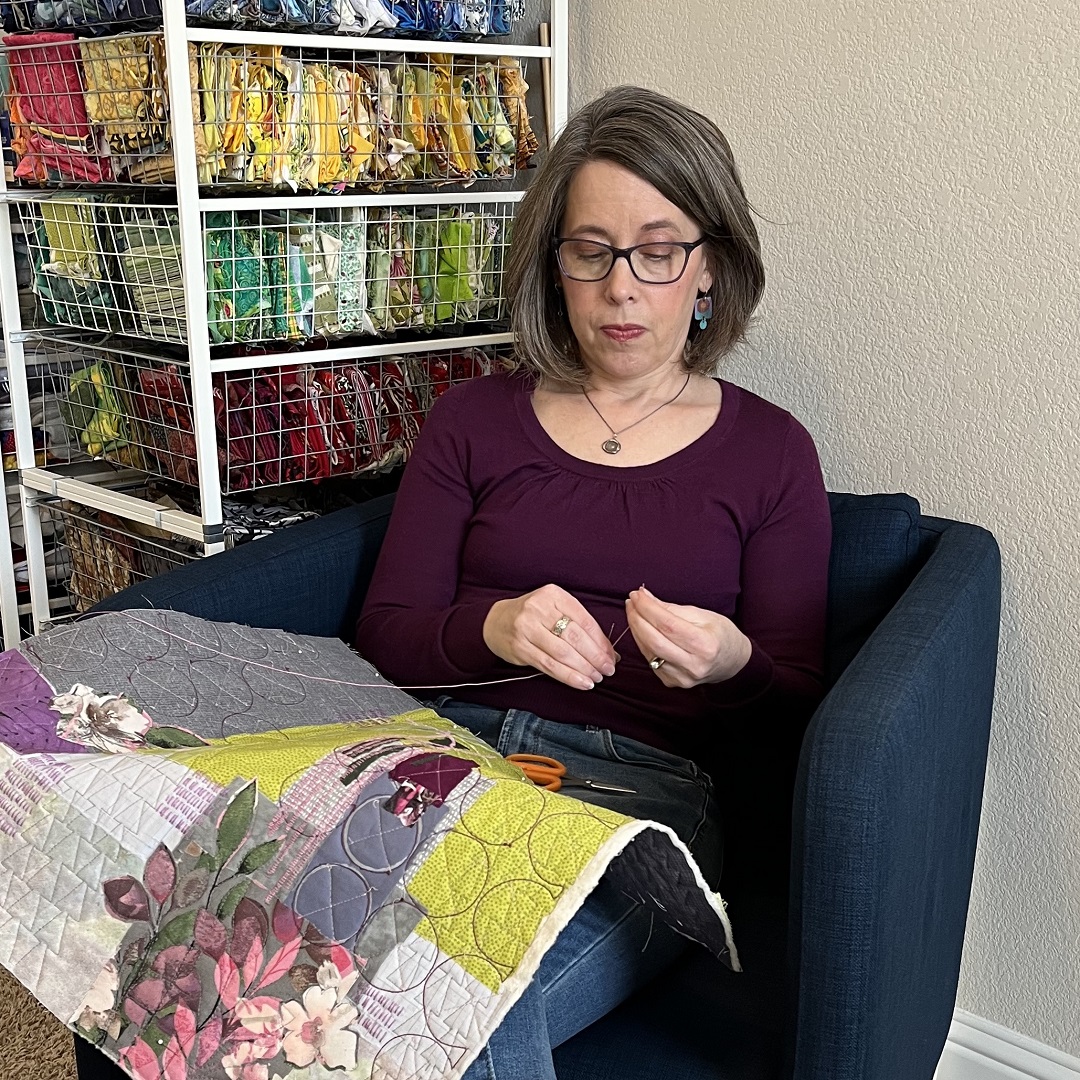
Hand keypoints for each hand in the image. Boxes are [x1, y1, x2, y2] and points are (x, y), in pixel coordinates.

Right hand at [483, 584, 617, 690]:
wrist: (496, 622)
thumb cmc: (534, 616)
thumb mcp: (555, 609)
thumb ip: (580, 625)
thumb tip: (609, 651)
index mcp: (553, 594)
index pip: (584, 620)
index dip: (601, 641)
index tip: (612, 656)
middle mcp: (538, 608)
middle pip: (575, 637)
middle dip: (595, 657)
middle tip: (608, 669)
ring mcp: (527, 628)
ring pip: (563, 653)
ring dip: (584, 669)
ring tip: (596, 677)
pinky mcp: (520, 648)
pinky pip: (549, 665)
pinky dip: (568, 676)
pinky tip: (581, 683)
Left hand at [624, 586, 751, 688]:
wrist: (732, 663)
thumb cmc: (720, 634)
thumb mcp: (703, 615)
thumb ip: (671, 608)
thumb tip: (644, 596)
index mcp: (706, 645)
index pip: (667, 625)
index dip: (648, 608)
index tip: (637, 594)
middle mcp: (694, 665)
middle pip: (654, 640)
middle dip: (637, 618)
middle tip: (631, 601)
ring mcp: (682, 677)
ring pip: (648, 651)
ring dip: (636, 629)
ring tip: (633, 611)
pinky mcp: (672, 682)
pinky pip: (650, 660)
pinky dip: (642, 642)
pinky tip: (640, 629)